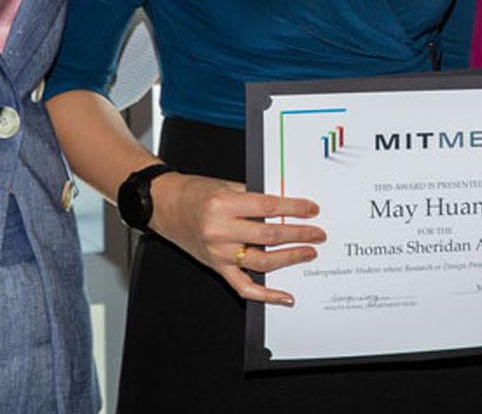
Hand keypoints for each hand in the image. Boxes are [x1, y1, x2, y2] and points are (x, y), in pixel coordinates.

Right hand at [147, 172, 324, 305]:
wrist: (164, 206)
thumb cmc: (193, 193)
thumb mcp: (225, 186)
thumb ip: (253, 197)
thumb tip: (286, 207)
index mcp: (223, 205)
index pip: (268, 207)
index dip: (294, 209)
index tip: (311, 210)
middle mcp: (220, 231)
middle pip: (269, 236)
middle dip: (299, 235)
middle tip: (317, 234)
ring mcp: (218, 253)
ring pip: (262, 262)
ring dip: (290, 258)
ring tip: (308, 253)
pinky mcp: (216, 267)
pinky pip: (243, 287)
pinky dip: (266, 295)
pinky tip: (284, 296)